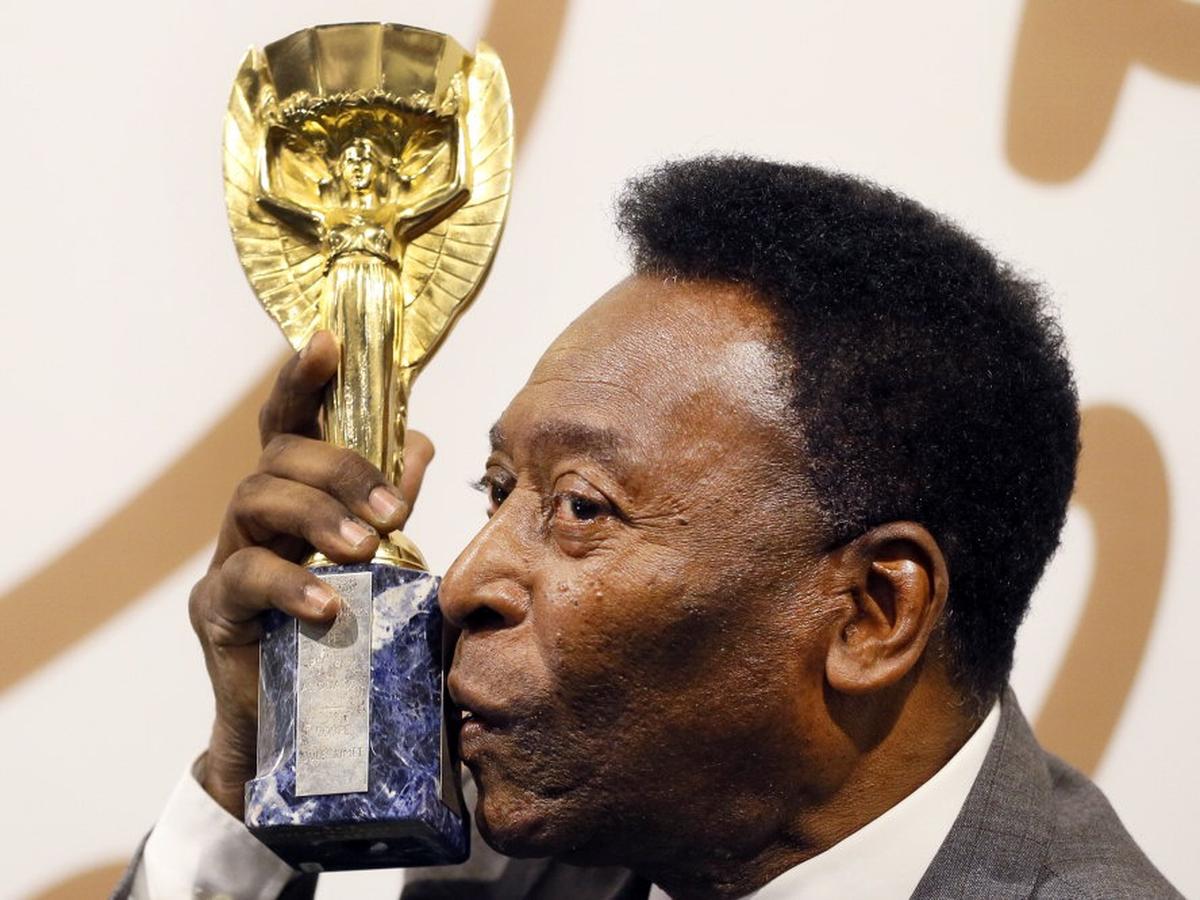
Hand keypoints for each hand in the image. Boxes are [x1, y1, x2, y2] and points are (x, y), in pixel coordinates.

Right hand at [188, 331, 434, 816]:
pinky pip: (244, 578)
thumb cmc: (347, 634)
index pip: (293, 424)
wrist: (304, 729)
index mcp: (295, 497)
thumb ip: (394, 503)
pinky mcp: (216, 611)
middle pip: (280, 456)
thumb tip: (420, 443)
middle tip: (393, 512)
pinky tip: (328, 605)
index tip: (327, 340)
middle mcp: (255, 517)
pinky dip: (290, 584)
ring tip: (364, 547)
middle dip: (340, 469)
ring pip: (256, 497)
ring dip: (317, 513)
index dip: (304, 379)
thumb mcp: (382, 562)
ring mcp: (230, 558)